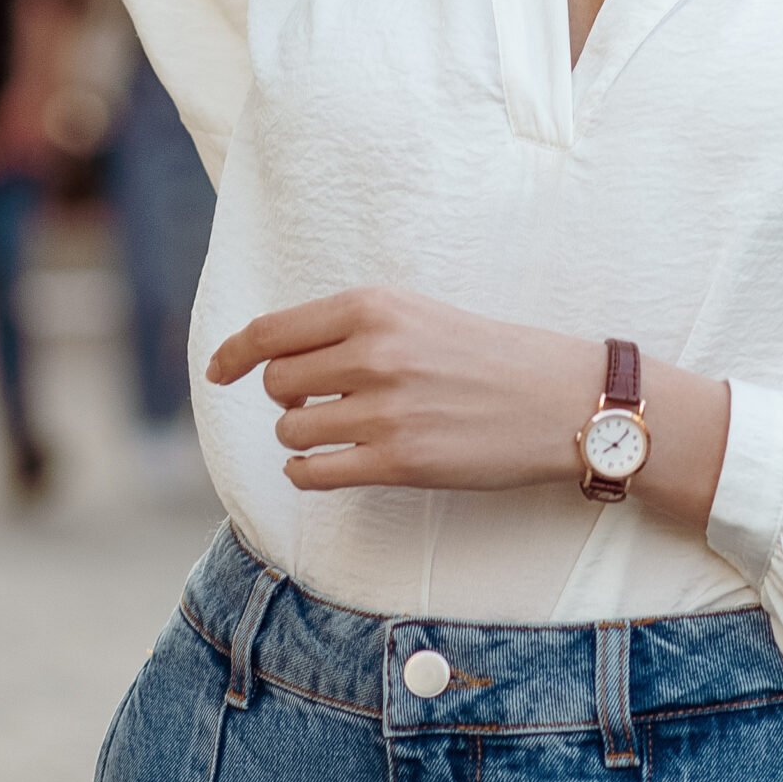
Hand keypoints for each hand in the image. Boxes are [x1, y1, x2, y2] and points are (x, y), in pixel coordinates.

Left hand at [205, 289, 733, 522]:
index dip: (234, 354)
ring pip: (292, 432)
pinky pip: (313, 473)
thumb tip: (272, 357)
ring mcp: (384, 410)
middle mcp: (373, 353)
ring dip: (304, 438)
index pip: (272, 331)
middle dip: (290, 398)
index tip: (220, 370)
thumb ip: (350, 328)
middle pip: (278, 384)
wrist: (562, 399)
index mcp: (374, 307)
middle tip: (323, 404)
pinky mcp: (399, 461)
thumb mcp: (417, 315)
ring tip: (344, 433)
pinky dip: (308, 474)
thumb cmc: (489, 356)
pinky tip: (330, 466)